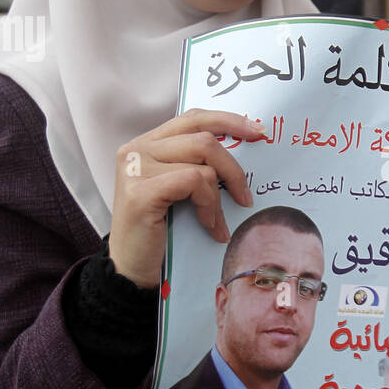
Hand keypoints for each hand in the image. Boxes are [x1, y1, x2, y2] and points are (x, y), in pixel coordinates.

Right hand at [107, 109, 263, 287]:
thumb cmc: (159, 232)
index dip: (228, 121)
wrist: (130, 270)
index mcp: (147, 144)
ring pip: (203, 161)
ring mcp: (135, 168)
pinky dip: (210, 206)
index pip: (193, 118)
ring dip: (221, 195)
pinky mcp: (140, 191)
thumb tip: (244, 148)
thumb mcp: (178, 190)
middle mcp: (136, 149)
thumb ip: (196, 165)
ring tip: (219, 222)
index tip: (257, 132)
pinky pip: (194, 182)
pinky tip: (209, 227)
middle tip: (246, 197)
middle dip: (234, 168)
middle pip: (204, 137)